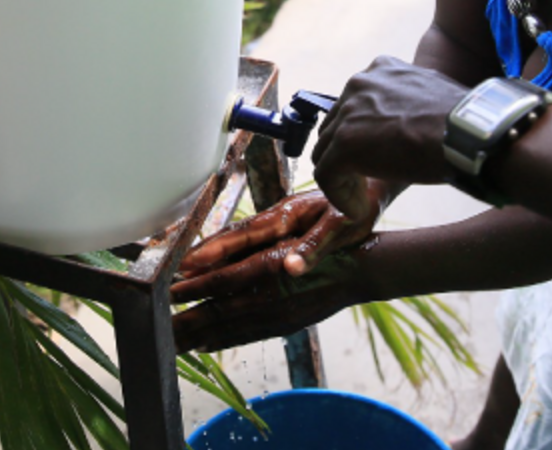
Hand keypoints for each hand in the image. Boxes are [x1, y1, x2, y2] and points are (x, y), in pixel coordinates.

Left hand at [172, 250, 366, 352]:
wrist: (365, 269)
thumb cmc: (329, 241)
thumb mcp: (291, 230)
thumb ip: (252, 242)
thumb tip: (215, 252)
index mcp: (268, 270)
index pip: (219, 283)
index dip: (191, 291)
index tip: (166, 295)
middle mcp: (270, 298)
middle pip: (218, 314)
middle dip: (186, 324)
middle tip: (156, 330)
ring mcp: (278, 316)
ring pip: (230, 329)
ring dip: (199, 337)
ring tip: (173, 344)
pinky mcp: (287, 325)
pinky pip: (249, 336)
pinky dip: (225, 341)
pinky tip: (207, 345)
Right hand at [177, 190, 378, 288]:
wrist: (373, 180)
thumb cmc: (360, 204)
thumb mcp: (343, 229)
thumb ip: (313, 247)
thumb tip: (290, 267)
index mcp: (288, 216)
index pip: (245, 236)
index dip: (217, 251)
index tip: (192, 264)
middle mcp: (277, 214)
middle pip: (233, 234)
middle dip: (204, 253)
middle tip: (178, 272)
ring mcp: (278, 215)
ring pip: (238, 232)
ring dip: (212, 249)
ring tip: (188, 266)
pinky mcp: (283, 218)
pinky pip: (248, 232)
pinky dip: (229, 244)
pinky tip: (220, 255)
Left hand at [312, 55, 469, 222]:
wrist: (468, 134)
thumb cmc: (461, 122)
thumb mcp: (429, 99)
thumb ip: (407, 106)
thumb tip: (405, 131)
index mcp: (381, 70)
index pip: (354, 105)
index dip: (360, 135)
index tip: (373, 156)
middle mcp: (359, 85)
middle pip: (335, 126)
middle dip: (346, 155)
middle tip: (363, 179)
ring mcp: (349, 114)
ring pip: (327, 151)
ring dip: (343, 176)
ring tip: (360, 197)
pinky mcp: (346, 144)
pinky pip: (327, 175)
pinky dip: (339, 195)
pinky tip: (357, 208)